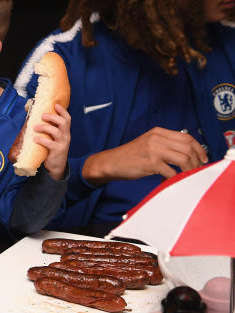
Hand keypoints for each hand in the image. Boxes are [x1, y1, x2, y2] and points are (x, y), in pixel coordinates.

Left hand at [34, 103, 71, 180]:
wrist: (57, 166)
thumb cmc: (52, 149)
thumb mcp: (53, 138)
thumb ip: (49, 129)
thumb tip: (36, 119)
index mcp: (65, 132)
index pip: (67, 119)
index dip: (62, 111)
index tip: (56, 105)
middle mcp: (66, 136)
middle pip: (64, 122)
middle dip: (53, 117)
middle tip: (43, 116)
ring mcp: (62, 143)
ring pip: (56, 132)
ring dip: (45, 127)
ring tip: (36, 127)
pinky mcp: (57, 151)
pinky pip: (50, 143)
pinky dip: (42, 140)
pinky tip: (35, 138)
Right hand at [82, 126, 208, 183]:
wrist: (110, 162)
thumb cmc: (130, 156)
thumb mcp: (148, 143)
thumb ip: (165, 144)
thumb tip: (187, 153)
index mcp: (158, 132)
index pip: (187, 137)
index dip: (199, 149)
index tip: (203, 158)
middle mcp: (157, 138)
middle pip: (188, 147)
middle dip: (197, 161)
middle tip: (197, 169)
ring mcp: (154, 150)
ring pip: (184, 159)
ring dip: (189, 170)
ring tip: (186, 175)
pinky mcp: (150, 162)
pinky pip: (172, 171)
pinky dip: (176, 177)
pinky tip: (172, 180)